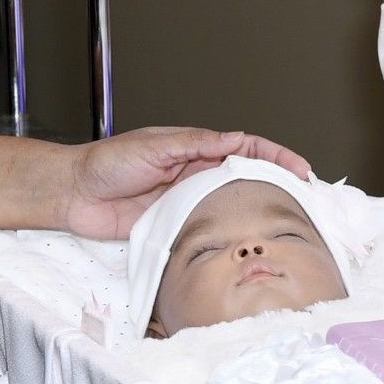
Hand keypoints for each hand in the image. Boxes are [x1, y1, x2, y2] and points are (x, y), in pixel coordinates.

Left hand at [59, 126, 312, 240]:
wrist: (75, 194)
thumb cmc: (108, 163)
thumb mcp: (155, 146)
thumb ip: (195, 144)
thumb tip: (236, 139)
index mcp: (194, 149)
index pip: (244, 149)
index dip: (275, 156)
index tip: (301, 168)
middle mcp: (195, 175)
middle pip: (246, 178)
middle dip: (278, 184)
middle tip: (308, 199)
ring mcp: (187, 202)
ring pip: (231, 206)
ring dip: (257, 211)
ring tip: (289, 222)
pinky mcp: (175, 227)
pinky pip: (207, 230)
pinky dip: (227, 235)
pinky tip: (244, 243)